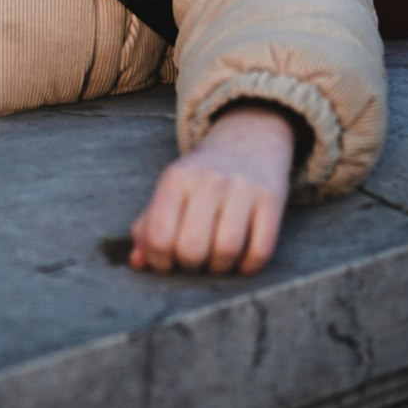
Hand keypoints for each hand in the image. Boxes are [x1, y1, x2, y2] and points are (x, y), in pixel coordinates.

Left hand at [129, 105, 294, 274]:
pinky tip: (242, 259)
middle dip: (190, 267)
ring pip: (226, 251)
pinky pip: (260, 249)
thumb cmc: (202, 177)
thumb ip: (148, 226)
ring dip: (219, 268)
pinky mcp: (271, 198)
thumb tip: (136, 262)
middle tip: (194, 260)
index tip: (167, 262)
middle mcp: (208, 180)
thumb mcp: (170, 190)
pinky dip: (248, 265)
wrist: (249, 139)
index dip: (159, 262)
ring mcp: (242, 188)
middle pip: (191, 249)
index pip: (158, 236)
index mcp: (176, 178)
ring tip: (216, 259)